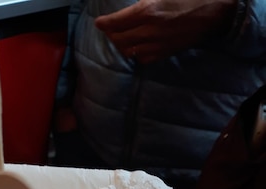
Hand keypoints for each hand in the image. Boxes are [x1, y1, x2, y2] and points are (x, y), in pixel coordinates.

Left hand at [95, 0, 236, 63]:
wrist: (214, 12)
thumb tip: (133, 5)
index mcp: (148, 10)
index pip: (116, 22)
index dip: (105, 23)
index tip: (99, 22)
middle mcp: (149, 30)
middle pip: (118, 38)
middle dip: (111, 34)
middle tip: (108, 28)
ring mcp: (156, 45)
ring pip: (128, 50)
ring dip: (121, 44)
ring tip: (120, 36)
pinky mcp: (163, 54)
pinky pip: (141, 58)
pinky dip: (134, 52)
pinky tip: (135, 45)